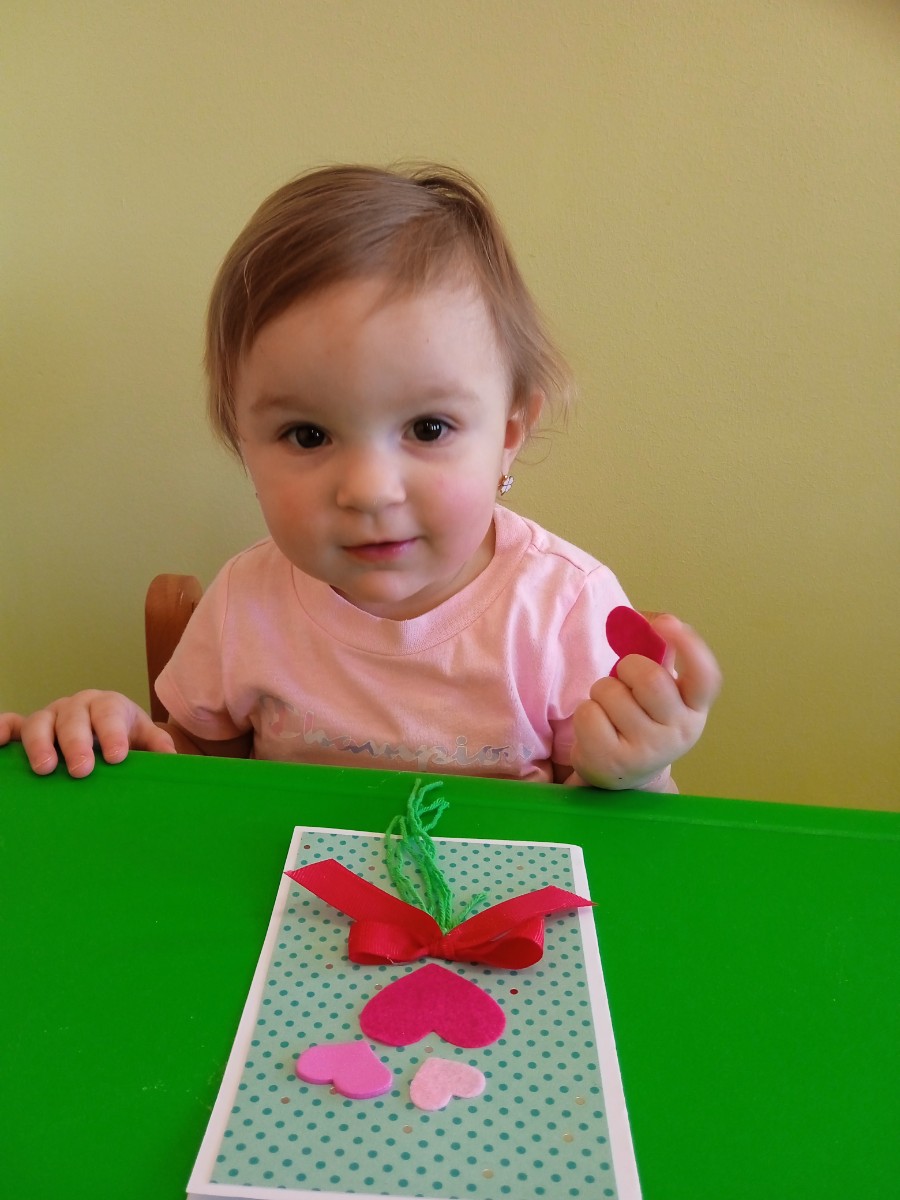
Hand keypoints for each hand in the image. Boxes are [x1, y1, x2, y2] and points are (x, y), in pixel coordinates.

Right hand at [1, 691, 175, 777]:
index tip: (117, 756)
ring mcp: (51, 716)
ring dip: (40, 744)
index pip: (110, 714)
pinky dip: (2, 730)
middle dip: (77, 743)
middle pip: (73, 719)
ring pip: (39, 723)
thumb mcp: (147, 738)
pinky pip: (12, 725)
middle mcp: (77, 706)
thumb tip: (172, 761)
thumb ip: (159, 747)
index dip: (113, 734)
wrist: (109, 728)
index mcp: (108, 705)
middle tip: (82, 770)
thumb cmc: (127, 736)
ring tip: (45, 769)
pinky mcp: (28, 728)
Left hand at [571, 614, 720, 789]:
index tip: (665, 623)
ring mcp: (649, 751)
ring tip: (610, 711)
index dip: (689, 645)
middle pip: (649, 677)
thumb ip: (656, 652)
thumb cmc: (641, 716)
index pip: (705, 676)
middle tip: (625, 680)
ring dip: (602, 692)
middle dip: (627, 667)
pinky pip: (588, 714)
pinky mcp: (614, 762)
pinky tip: (598, 729)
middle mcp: (680, 732)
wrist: (624, 773)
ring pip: (610, 692)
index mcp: (695, 707)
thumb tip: (641, 618)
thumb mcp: (658, 689)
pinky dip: (585, 712)